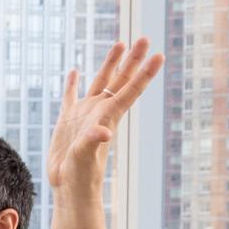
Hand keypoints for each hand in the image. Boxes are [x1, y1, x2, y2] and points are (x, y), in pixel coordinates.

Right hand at [50, 38, 160, 204]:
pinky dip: (73, 83)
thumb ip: (93, 142)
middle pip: (121, 80)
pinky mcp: (68, 121)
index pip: (130, 90)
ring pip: (101, 82)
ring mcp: (84, 115)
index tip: (159, 55)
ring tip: (120, 43)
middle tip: (146, 38)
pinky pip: (72, 96)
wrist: (69, 189)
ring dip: (111, 63)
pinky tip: (75, 71)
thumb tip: (103, 131)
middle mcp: (100, 112)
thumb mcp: (85, 157)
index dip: (145, 73)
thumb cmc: (81, 176)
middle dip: (134, 59)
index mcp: (107, 117)